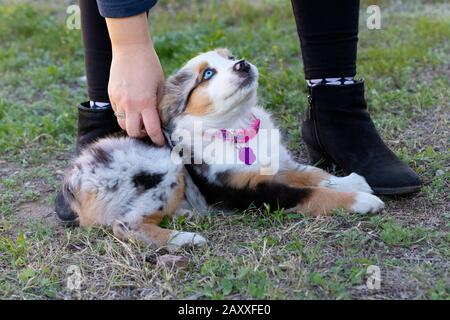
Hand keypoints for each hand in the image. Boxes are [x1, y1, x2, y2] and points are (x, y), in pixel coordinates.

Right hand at [106, 13, 164, 144]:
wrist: (130, 48)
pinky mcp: (111, 95)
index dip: (157, 139)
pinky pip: (116, 112)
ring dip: (131, 125)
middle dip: (141, 135)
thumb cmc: (150, 65)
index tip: (160, 142)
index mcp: (146, 103)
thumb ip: (160, 104)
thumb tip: (161, 120)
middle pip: (132, 132)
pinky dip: (124, 114)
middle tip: (148, 130)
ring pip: (122, 123)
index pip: (151, 129)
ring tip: (140, 118)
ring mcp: (118, 100)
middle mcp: (130, 104)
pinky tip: (131, 105)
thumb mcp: (161, 85)